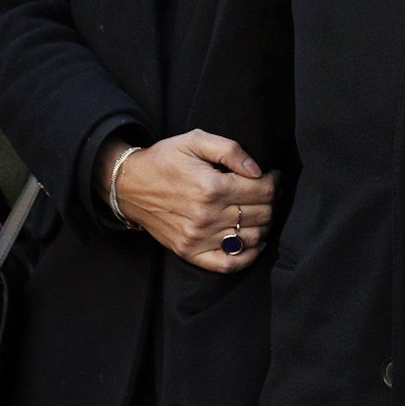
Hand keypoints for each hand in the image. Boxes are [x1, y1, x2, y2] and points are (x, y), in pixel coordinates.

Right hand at [96, 129, 276, 272]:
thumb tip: (258, 170)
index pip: (262, 191)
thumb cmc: (165, 159)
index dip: (274, 182)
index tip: (273, 176)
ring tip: (260, 211)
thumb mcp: (196, 140)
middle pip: (262, 214)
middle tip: (267, 193)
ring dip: (264, 225)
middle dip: (271, 201)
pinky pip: (228, 264)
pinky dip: (248, 256)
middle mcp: (207, 216)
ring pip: (251, 237)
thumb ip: (230, 150)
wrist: (129, 185)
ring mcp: (198, 238)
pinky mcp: (190, 252)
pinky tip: (255, 242)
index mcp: (212, 187)